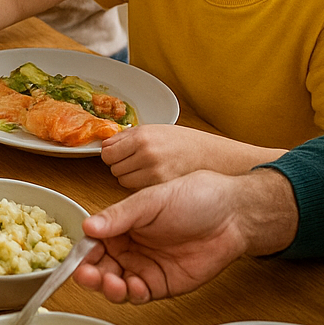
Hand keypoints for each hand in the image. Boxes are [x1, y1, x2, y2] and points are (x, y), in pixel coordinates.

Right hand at [70, 170, 275, 303]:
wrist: (234, 214)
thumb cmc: (194, 197)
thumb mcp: (151, 201)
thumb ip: (118, 216)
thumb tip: (88, 227)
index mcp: (120, 225)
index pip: (92, 244)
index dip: (82, 255)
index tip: (77, 262)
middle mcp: (129, 248)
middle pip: (99, 269)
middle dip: (91, 276)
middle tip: (89, 277)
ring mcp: (145, 268)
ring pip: (116, 285)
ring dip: (108, 288)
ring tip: (112, 283)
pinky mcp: (163, 284)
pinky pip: (140, 295)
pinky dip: (132, 295)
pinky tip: (132, 288)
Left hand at [101, 125, 283, 188]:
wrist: (218, 160)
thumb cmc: (189, 144)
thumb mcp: (158, 131)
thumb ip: (128, 137)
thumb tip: (105, 144)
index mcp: (143, 137)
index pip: (107, 151)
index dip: (112, 154)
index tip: (120, 154)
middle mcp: (147, 155)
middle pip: (114, 168)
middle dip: (122, 166)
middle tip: (140, 163)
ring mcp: (154, 175)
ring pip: (123, 182)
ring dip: (131, 179)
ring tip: (150, 173)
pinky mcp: (161, 191)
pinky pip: (138, 193)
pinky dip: (142, 190)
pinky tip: (156, 184)